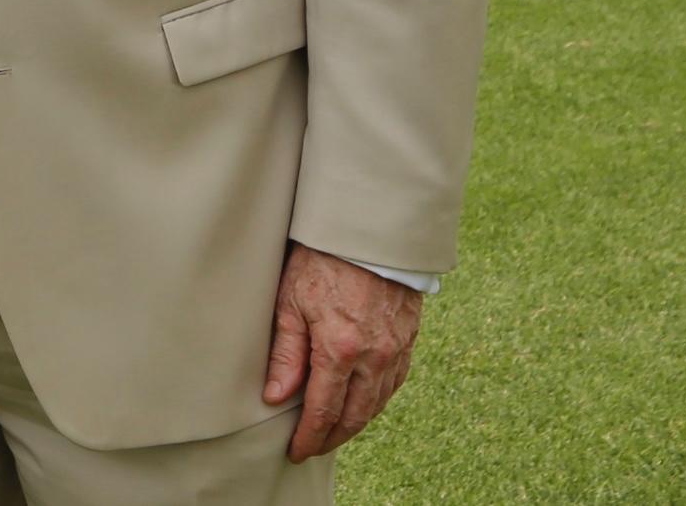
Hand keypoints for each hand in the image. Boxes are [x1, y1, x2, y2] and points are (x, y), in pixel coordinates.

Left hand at [263, 244, 424, 462]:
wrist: (368, 234)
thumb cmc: (320, 261)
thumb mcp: (290, 302)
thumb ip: (286, 354)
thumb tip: (276, 397)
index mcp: (341, 351)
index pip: (324, 411)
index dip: (310, 436)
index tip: (297, 451)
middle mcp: (375, 359)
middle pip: (354, 416)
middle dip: (332, 438)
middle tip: (313, 448)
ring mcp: (396, 352)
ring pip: (376, 404)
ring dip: (355, 423)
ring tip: (333, 433)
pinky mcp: (409, 342)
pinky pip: (394, 384)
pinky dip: (375, 401)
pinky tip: (362, 404)